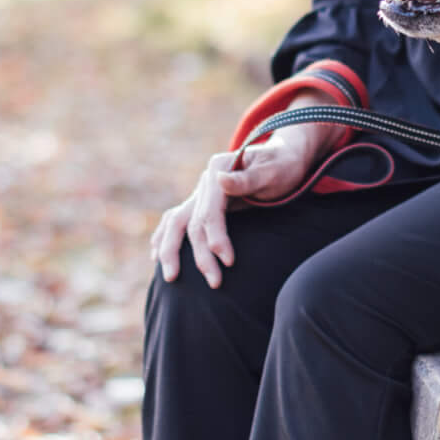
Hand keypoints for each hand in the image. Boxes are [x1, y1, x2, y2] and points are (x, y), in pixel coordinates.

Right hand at [150, 108, 342, 287]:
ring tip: (170, 278)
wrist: (284, 157)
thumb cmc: (282, 165)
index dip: (216, 238)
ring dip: (171, 250)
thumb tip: (220, 181)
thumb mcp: (272, 169)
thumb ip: (247, 178)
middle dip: (199, 254)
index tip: (229, 261)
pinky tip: (156, 255)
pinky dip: (164, 237)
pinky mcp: (204, 201)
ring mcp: (202, 192)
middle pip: (191, 221)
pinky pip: (177, 220)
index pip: (209, 211)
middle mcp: (206, 180)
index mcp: (218, 168)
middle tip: (214, 283)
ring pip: (177, 222)